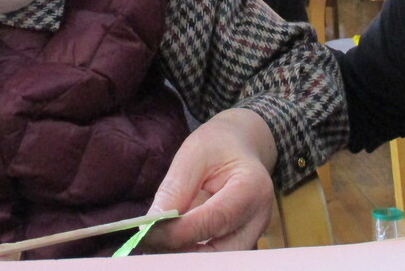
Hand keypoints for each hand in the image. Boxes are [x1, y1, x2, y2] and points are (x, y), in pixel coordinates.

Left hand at [144, 109, 276, 251]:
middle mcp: (258, 217)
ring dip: (184, 256)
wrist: (240, 146)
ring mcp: (252, 233)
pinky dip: (190, 254)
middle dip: (182, 253)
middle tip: (148, 243)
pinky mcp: (239, 241)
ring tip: (155, 242)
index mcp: (252, 187)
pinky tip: (167, 244)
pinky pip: (214, 256)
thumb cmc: (219, 145)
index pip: (214, 220)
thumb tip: (151, 224)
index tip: (147, 233)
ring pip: (217, 260)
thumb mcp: (194, 153)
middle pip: (220, 251)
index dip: (179, 231)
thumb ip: (175, 188)